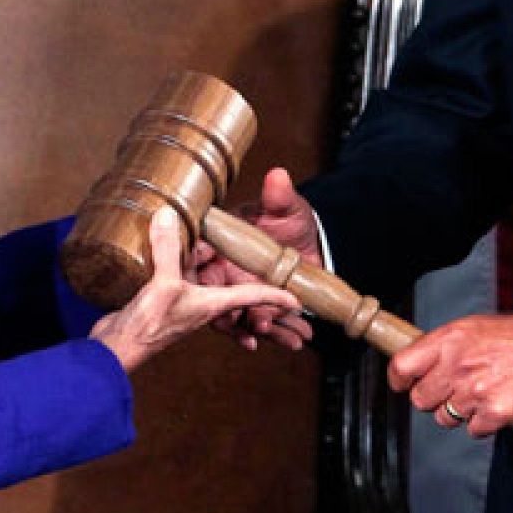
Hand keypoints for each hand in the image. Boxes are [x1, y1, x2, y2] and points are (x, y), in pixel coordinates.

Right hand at [90, 207, 298, 372]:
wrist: (116, 349)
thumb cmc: (147, 326)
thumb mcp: (163, 284)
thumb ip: (169, 249)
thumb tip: (169, 215)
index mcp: (212, 304)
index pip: (253, 297)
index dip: (275, 296)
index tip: (297, 300)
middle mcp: (204, 307)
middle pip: (233, 293)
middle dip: (245, 283)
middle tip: (259, 266)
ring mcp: (186, 306)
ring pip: (209, 286)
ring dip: (210, 269)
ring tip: (207, 249)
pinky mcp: (167, 303)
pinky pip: (185, 282)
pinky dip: (186, 268)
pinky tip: (179, 255)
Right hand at [193, 167, 318, 351]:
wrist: (311, 246)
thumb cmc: (290, 223)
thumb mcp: (285, 210)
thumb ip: (278, 197)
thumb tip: (278, 175)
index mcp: (223, 248)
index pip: (202, 261)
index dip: (202, 272)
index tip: (214, 278)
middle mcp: (227, 275)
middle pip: (216, 299)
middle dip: (231, 313)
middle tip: (252, 318)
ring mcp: (242, 295)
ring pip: (240, 318)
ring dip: (258, 327)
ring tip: (274, 329)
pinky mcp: (260, 310)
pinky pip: (263, 326)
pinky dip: (279, 335)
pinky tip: (295, 337)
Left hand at [388, 312, 512, 437]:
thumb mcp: (474, 328)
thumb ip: (445, 346)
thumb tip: (421, 363)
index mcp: (449, 339)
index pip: (402, 365)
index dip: (399, 380)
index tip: (403, 385)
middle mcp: (458, 364)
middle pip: (420, 399)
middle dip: (433, 399)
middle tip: (452, 391)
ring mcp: (476, 390)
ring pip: (446, 418)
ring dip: (460, 412)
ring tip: (481, 395)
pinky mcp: (495, 412)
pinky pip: (473, 430)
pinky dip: (483, 423)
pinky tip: (496, 405)